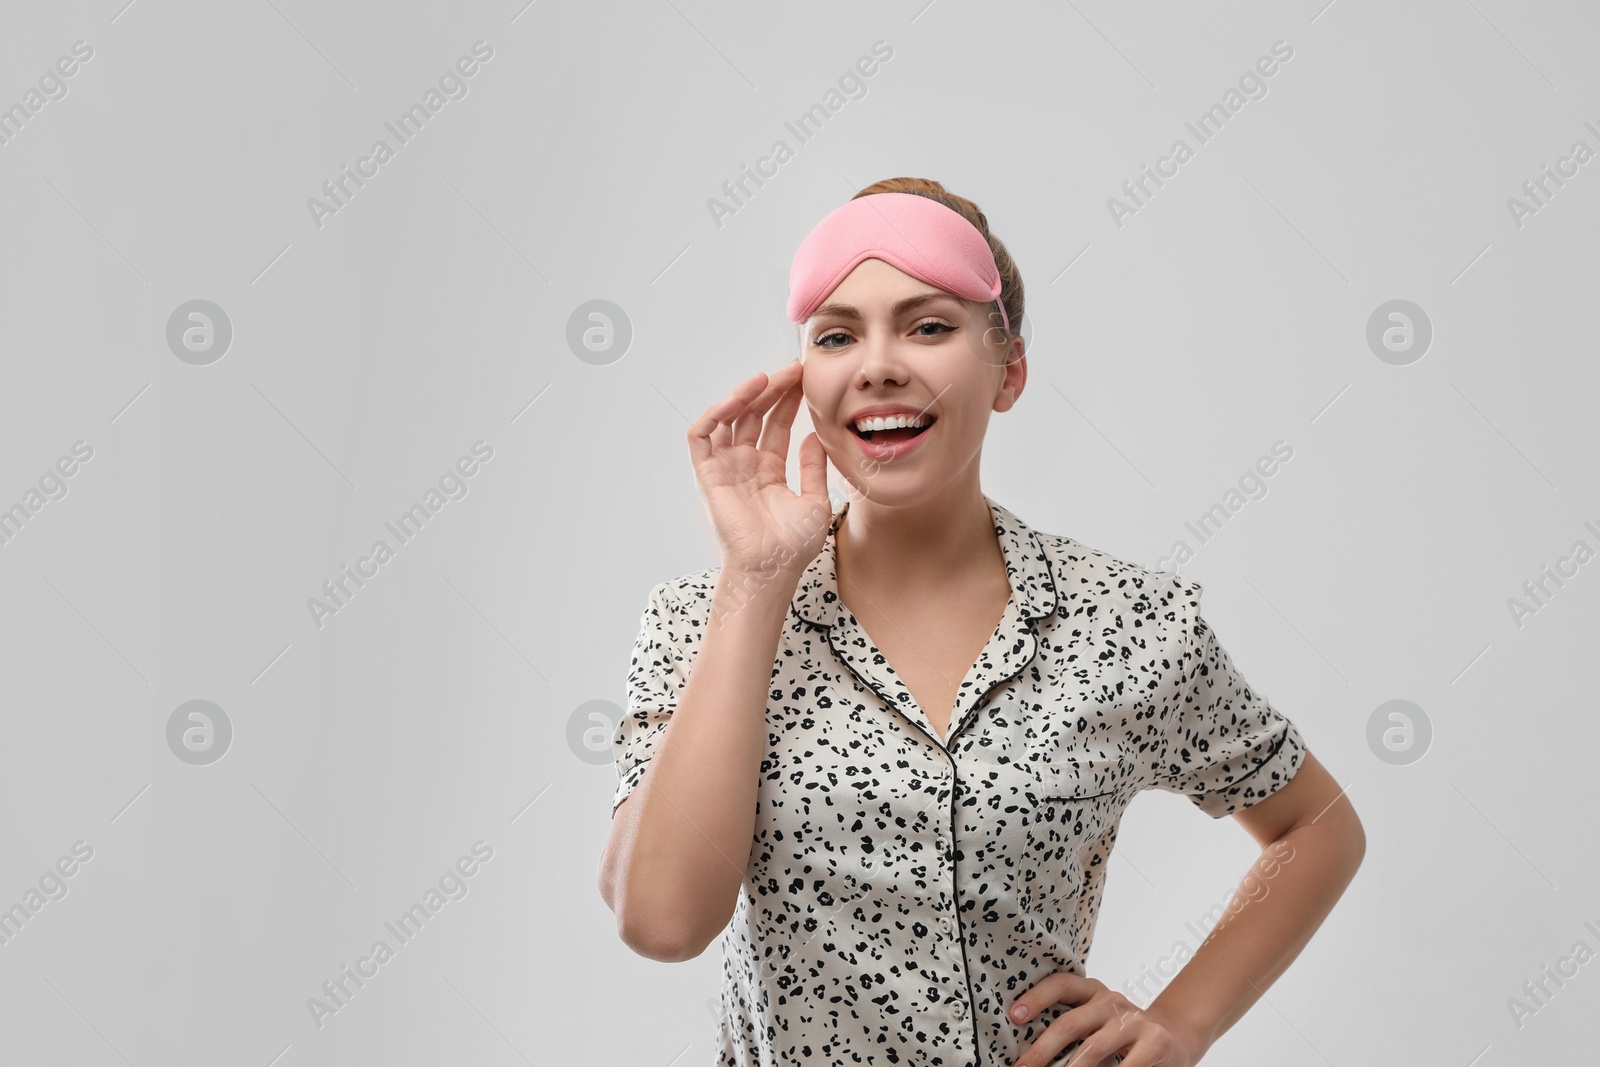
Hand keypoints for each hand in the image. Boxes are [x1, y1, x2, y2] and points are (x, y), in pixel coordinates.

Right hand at [686, 359, 830, 578]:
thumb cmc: (793, 546)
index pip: (777, 425)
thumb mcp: (816, 500)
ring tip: (766, 379)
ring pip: (729, 419)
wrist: (772, 568)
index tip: (806, 379)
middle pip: (755, 415)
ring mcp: (725, 467)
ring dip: (744, 396)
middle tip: (793, 370)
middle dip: (773, 391)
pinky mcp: (708, 474)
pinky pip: (701, 436)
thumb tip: (814, 435)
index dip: (790, 401)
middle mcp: (745, 464)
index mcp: (769, 470)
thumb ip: (814, 467)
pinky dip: (714, 414)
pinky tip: (736, 399)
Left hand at [1007, 972, 1210, 1066]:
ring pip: (1092, 1048)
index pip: (1060, 984)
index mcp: (1092, 992)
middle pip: (1069, 1022)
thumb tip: (1030, 1050)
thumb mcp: (1098, 1019)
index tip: (1014, 1015)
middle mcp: (1110, 1001)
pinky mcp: (1153, 1043)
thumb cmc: (1125, 1031)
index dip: (1036, 997)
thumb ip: (1072, 1024)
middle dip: (1041, 1050)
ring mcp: (1132, 1021)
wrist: (1177, 1033)